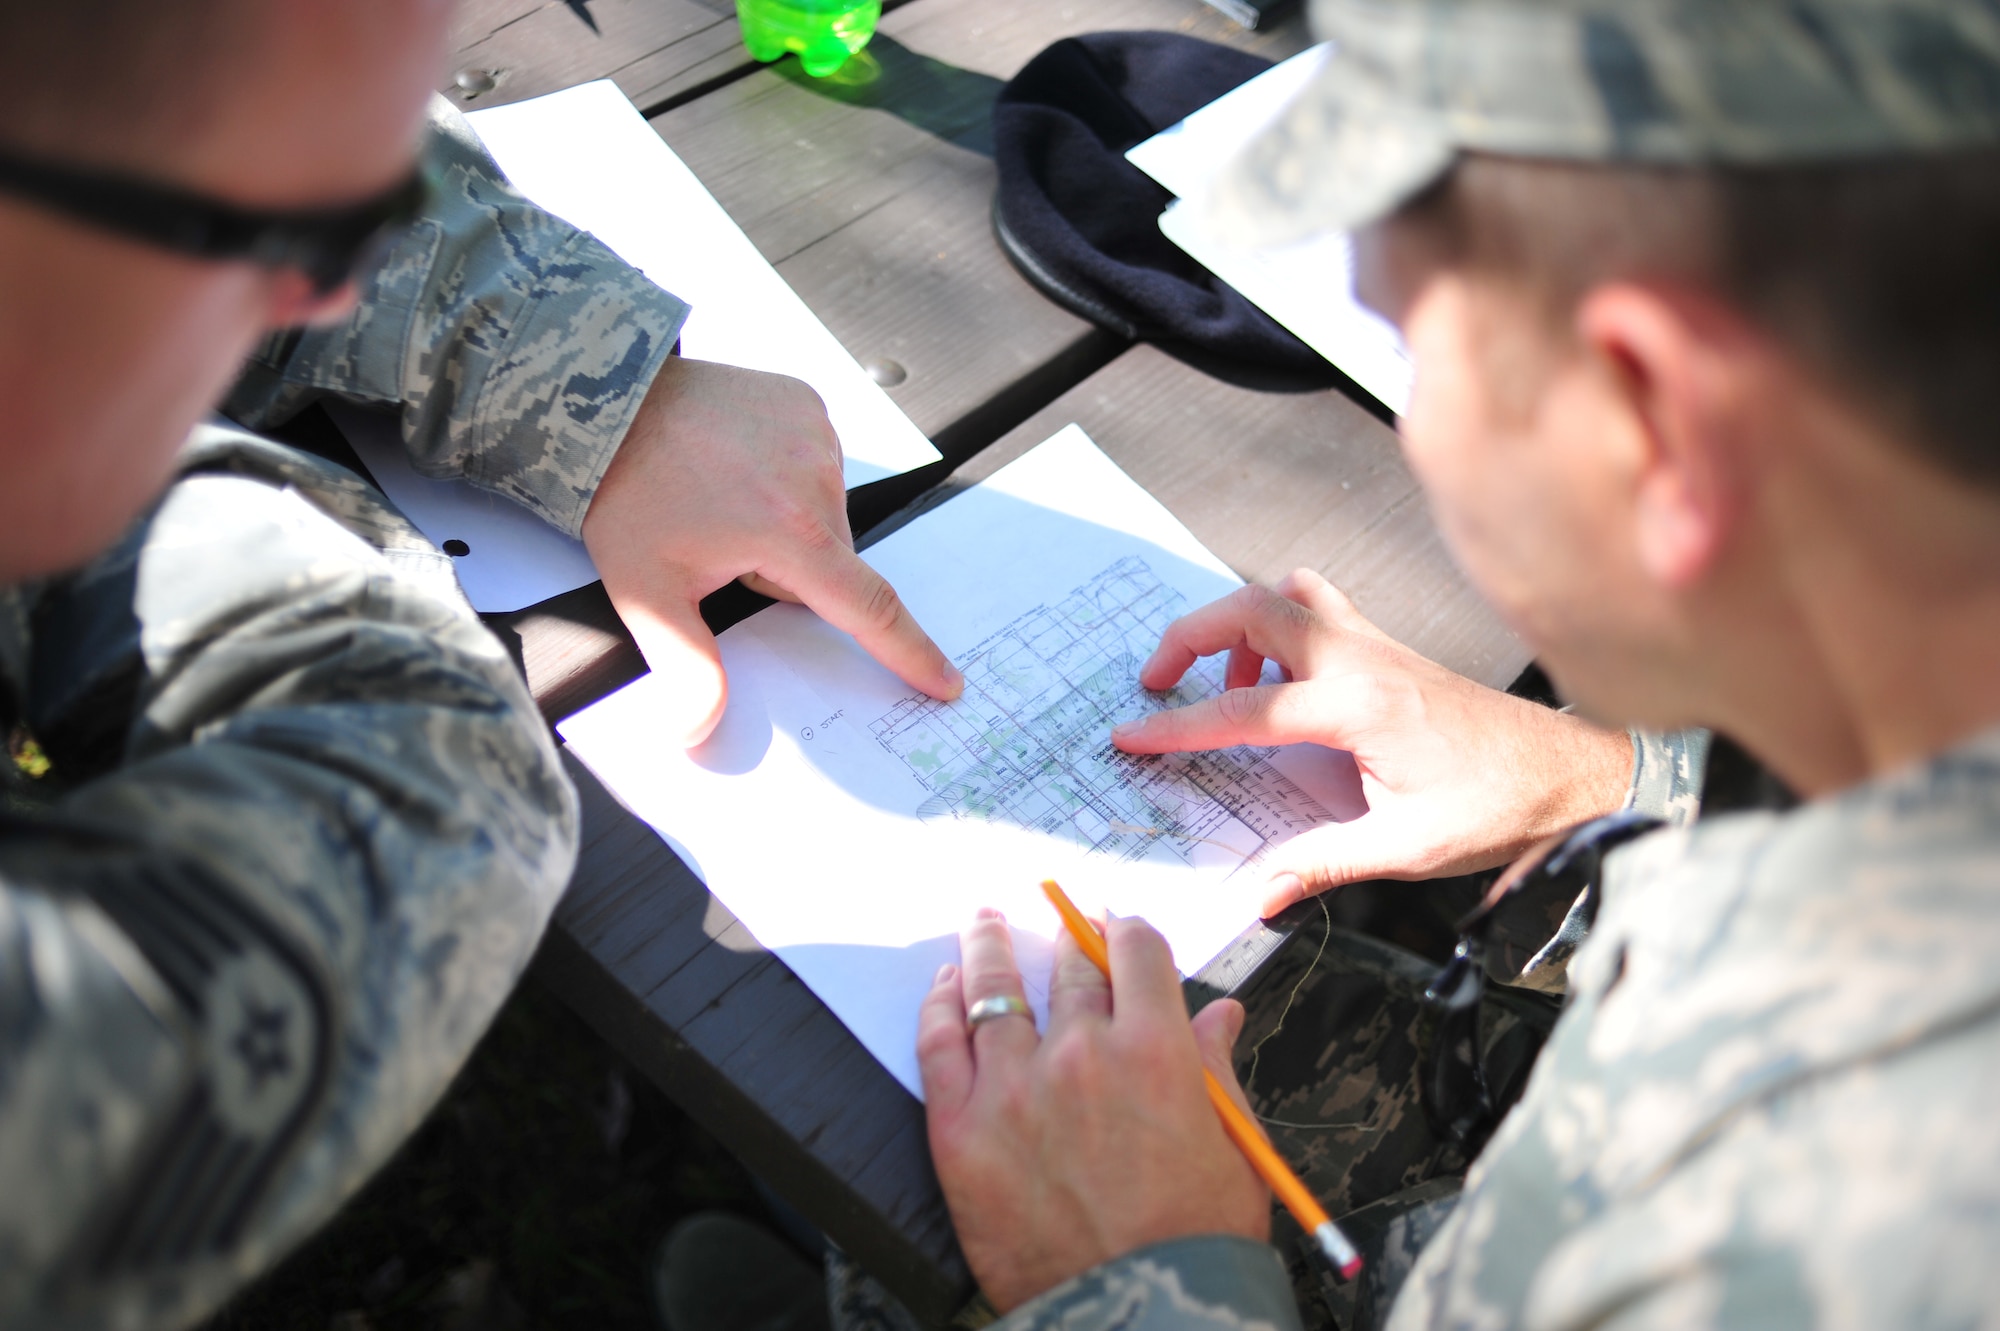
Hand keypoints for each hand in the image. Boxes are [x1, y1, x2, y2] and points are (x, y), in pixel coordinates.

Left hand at [580, 357, 961, 744]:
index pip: (867, 608)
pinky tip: (734, 462)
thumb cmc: (625, 489)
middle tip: (723, 549)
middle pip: (833, 562)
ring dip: (789, 524)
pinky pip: (814, 463)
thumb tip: (699, 733)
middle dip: (792, 572)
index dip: (909, 652)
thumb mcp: (646, 591)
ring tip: (722, 498)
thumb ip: (685, 667)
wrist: (608, 397)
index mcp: (789, 531)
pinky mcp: (806, 402)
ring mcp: (815, 432)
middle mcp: (816, 476)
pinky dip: (785, 476)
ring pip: (824, 515)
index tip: (945, 682)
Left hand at [919, 909, 1267, 1312]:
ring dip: (990, 948)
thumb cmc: (1195, 1241)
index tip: (1116, 931)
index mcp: (1156, 1049)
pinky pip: (940, 1043)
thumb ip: (1216, 1069)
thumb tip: (1220, 1014)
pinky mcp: (961, 1129)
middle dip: (1069, 945)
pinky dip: (941, 1004)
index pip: (1136, 952)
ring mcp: (1013, 1087)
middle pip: (1069, 971)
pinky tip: (946, 985)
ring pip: (994, 990)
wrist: (1136, 1315)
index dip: (1126, 934)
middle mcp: (1081, 1053)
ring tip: (984, 922)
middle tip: (1060, 930)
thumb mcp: (1232, 1148)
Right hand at [1112, 568, 1632, 916]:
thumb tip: (1259, 894)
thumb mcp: (1406, 849)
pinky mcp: (1390, 647)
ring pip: (1284, 594)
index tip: (1131, 734)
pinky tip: (1280, 676)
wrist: (1570, 774)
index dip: (1176, 725)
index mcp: (1357, 708)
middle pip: (1250, 610)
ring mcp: (1377, 643)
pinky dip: (1281, 622)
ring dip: (1236, 625)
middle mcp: (1362, 659)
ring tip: (1222, 681)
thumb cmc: (1500, 806)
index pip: (1241, 709)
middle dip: (1186, 637)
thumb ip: (1321, 864)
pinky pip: (1319, 605)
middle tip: (1153, 681)